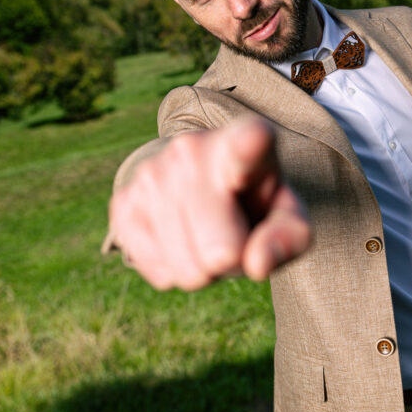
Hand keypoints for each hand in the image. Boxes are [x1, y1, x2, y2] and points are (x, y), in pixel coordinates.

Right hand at [108, 117, 310, 290]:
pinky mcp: (123, 201)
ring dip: (203, 269)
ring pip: (186, 268)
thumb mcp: (287, 215)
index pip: (247, 143)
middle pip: (219, 251)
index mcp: (247, 140)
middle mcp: (193, 148)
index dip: (249, 147)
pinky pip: (158, 270)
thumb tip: (257, 264)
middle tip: (234, 234)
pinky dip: (174, 271)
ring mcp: (152, 172)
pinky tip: (181, 241)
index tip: (253, 141)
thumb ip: (288, 238)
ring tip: (208, 234)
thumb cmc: (255, 200)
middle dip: (232, 262)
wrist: (205, 184)